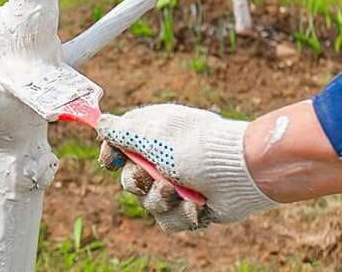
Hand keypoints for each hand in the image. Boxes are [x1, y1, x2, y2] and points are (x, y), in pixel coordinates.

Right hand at [97, 104, 276, 230]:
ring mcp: (178, 184)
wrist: (240, 171)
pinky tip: (197, 205)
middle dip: (136, 182)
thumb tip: (100, 122)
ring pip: (148, 204)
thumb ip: (121, 130)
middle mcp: (163, 159)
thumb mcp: (152, 133)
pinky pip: (170, 220)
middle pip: (129, 179)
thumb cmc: (196, 145)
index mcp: (153, 135)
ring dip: (160, 200)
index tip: (111, 160)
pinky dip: (182, 214)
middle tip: (150, 178)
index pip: (119, 145)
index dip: (111, 154)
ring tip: (178, 192)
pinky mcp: (191, 206)